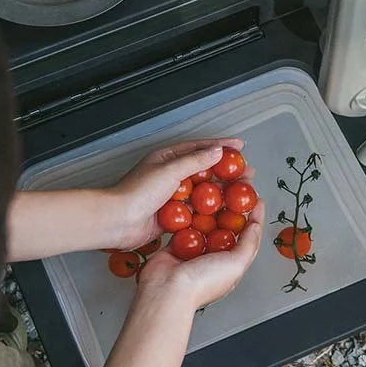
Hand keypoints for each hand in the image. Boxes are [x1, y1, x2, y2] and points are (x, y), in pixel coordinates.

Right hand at [96, 201, 263, 366]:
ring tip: (214, 188)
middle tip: (233, 188)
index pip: (247, 235)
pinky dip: (189, 213)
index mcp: (231, 263)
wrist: (168, 289)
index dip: (253, 216)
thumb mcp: (237, 264)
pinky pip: (185, 224)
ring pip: (206, 222)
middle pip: (226, 225)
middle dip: (230, 207)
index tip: (255, 198)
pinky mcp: (177, 243)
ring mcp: (196, 248)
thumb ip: (249, 244)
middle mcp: (214, 255)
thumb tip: (256, 224)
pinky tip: (193, 199)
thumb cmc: (203, 282)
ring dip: (209, 207)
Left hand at [107, 139, 249, 250]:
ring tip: (241, 194)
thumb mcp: (170, 170)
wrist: (118, 221)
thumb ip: (195, 161)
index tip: (240, 145)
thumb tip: (217, 150)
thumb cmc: (137, 192)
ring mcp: (171, 196)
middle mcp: (169, 175)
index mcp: (167, 158)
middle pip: (204, 171)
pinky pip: (194, 211)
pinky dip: (208, 212)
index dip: (221, 146)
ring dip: (221, 193)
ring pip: (201, 192)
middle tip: (247, 173)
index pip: (199, 148)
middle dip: (226, 172)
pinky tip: (223, 214)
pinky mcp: (171, 215)